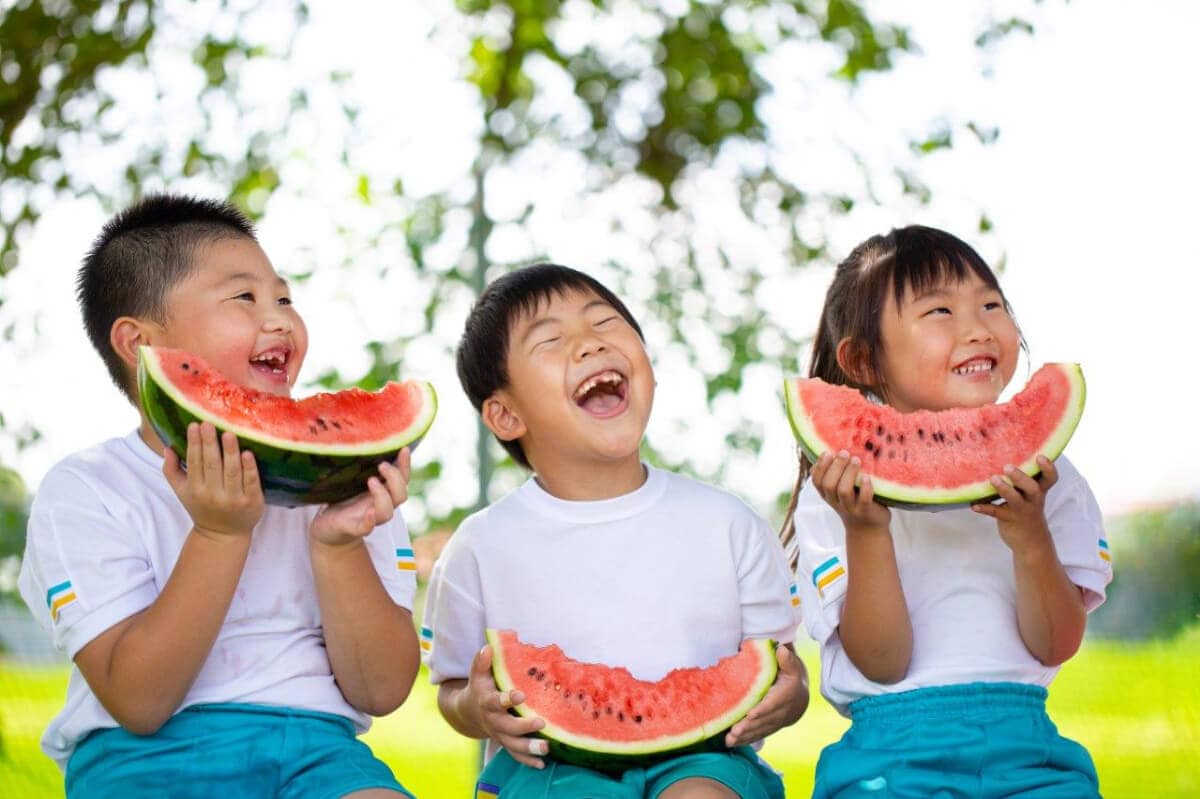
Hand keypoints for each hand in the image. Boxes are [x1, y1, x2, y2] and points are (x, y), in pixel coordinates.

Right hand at [163, 422, 262, 538]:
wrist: (223, 535)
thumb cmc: (202, 507)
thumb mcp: (182, 492)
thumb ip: (171, 471)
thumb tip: (167, 447)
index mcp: (195, 489)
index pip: (194, 462)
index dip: (194, 443)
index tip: (195, 425)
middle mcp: (214, 494)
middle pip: (212, 465)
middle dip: (209, 443)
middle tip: (209, 423)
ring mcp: (234, 498)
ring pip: (232, 472)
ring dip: (230, 452)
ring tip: (229, 433)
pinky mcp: (253, 501)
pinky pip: (251, 482)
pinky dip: (250, 468)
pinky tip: (248, 453)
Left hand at [310, 449, 410, 546]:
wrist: (326, 529)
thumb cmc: (341, 500)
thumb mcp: (352, 479)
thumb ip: (361, 465)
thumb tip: (363, 435)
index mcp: (382, 492)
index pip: (402, 479)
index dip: (406, 465)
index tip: (403, 448)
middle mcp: (379, 506)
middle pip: (401, 496)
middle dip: (395, 479)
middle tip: (381, 465)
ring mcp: (368, 518)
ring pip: (387, 513)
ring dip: (383, 496)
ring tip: (371, 480)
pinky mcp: (352, 529)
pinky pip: (365, 527)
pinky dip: (370, 521)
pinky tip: (369, 513)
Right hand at [462, 645, 547, 768]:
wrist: (467, 711)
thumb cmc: (479, 688)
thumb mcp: (477, 674)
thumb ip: (481, 662)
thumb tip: (488, 647)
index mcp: (487, 702)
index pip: (496, 701)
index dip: (507, 699)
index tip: (520, 695)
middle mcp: (493, 721)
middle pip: (508, 726)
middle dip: (523, 726)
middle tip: (541, 722)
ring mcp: (499, 734)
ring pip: (513, 745)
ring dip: (529, 748)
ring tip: (546, 748)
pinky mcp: (505, 742)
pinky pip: (515, 755)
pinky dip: (528, 761)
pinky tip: (542, 765)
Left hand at [725, 644, 808, 746]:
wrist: (800, 697)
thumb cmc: (790, 676)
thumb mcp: (791, 665)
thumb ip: (786, 659)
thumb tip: (782, 650)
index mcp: (787, 694)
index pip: (773, 703)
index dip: (762, 709)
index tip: (750, 714)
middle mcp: (782, 711)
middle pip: (765, 720)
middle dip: (749, 726)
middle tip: (734, 731)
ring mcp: (776, 722)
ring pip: (760, 730)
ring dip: (745, 736)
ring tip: (730, 739)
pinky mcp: (770, 728)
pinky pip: (758, 735)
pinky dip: (746, 740)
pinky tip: (732, 743)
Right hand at [811, 451, 890, 533]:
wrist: (868, 529)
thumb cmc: (855, 502)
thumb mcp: (840, 491)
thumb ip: (836, 475)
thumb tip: (835, 449)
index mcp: (827, 495)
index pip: (816, 481)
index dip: (820, 466)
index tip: (828, 453)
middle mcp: (835, 502)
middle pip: (829, 484)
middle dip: (836, 466)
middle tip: (845, 453)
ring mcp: (850, 509)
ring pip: (843, 491)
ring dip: (849, 474)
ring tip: (856, 460)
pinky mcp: (865, 512)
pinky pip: (863, 500)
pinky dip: (865, 488)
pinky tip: (866, 477)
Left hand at [972, 456, 1057, 553]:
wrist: (1032, 543)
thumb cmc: (1028, 510)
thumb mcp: (1030, 496)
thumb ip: (1022, 480)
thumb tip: (1002, 455)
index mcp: (1039, 490)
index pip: (1050, 478)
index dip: (1048, 468)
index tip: (1040, 456)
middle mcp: (1033, 499)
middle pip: (1032, 487)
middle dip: (1020, 477)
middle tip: (1007, 467)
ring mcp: (1021, 510)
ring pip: (1015, 499)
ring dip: (1004, 489)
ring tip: (993, 479)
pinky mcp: (1009, 519)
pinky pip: (996, 512)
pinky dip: (985, 508)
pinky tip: (974, 505)